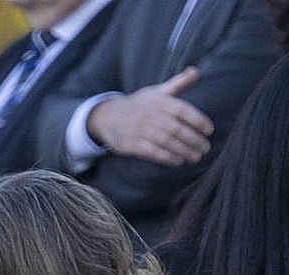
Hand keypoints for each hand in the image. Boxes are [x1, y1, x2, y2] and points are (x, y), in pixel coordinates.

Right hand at [86, 67, 213, 165]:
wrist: (107, 117)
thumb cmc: (138, 105)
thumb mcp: (156, 91)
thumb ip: (177, 83)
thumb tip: (196, 71)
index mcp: (158, 101)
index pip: (182, 110)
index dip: (198, 120)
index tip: (209, 130)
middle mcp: (148, 115)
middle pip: (176, 129)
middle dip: (194, 140)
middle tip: (205, 148)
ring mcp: (138, 130)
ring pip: (166, 142)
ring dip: (183, 151)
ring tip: (196, 157)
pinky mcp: (130, 144)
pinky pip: (152, 152)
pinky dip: (167, 158)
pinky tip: (178, 161)